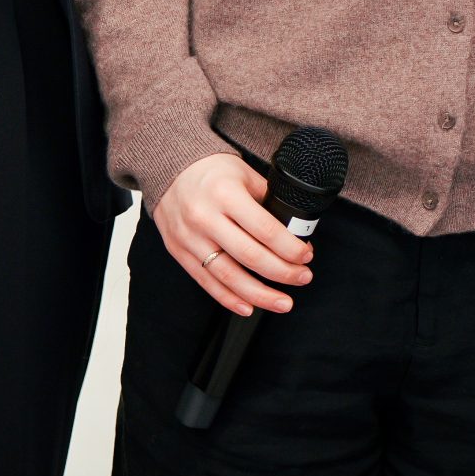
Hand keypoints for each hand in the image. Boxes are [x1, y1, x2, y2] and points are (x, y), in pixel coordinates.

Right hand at [154, 152, 312, 317]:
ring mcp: (190, 237)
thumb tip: (294, 230)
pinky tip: (249, 306)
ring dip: (260, 295)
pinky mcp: (179, 252)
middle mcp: (205, 217)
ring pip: (229, 276)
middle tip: (303, 277)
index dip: (290, 248)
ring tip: (283, 302)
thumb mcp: (244, 173)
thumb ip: (267, 199)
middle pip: (251, 256)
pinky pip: (206, 282)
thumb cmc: (211, 171)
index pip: (265, 230)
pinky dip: (229, 299)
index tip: (306, 256)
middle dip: (283, 273)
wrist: (169, 169)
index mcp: (225, 193)